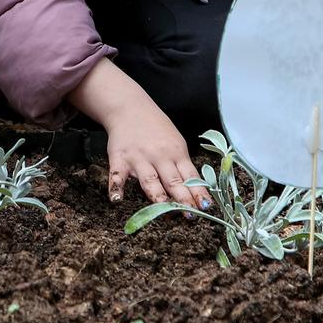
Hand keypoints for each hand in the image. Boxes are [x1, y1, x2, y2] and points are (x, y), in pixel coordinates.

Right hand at [68, 60, 211, 207]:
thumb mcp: (176, 142)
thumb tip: (195, 190)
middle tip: (190, 215)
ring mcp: (139, 158)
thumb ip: (182, 165)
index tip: (206, 207)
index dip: (198, 192)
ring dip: (158, 196)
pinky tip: (117, 199)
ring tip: (164, 211)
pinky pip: (117, 176)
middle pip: (173, 181)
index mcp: (177, 153)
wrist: (129, 108)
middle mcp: (159, 156)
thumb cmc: (156, 128)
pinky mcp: (119, 159)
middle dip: (183, 199)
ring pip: (150, 180)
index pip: (191, 176)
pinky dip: (116, 187)